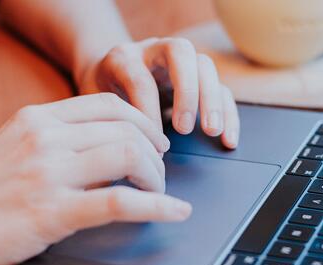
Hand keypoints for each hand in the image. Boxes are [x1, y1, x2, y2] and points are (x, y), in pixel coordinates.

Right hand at [0, 93, 191, 264]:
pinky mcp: (52, 211)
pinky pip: (120, 201)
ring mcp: (48, 172)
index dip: (142, 121)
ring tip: (157, 192)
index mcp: (37, 119)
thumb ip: (58, 140)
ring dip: (156, 176)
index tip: (155, 141)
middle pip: (126, 129)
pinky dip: (158, 205)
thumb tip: (109, 147)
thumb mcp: (15, 148)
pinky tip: (176, 211)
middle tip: (158, 173)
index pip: (108, 104)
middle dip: (155, 152)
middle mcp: (45, 138)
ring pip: (128, 156)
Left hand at [76, 38, 239, 148]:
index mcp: (123, 58)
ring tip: (212, 132)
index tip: (152, 145)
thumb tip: (127, 156)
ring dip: (212, 100)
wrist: (105, 78)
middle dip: (187, 90)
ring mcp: (179, 61)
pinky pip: (221, 88)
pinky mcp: (198, 78)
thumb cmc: (98, 99)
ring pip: (204, 65)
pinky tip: (228, 138)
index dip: (148, 112)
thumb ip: (107, 124)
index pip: (140, 79)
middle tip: (186, 128)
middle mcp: (154, 51)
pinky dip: (228, 112)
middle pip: (180, 52)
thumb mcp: (94, 109)